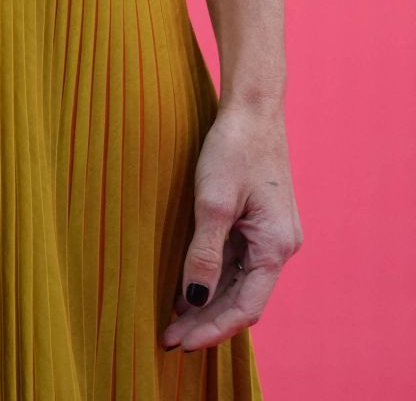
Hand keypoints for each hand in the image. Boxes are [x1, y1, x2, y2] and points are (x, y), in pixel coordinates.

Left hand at [162, 98, 302, 351]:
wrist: (252, 107)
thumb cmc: (234, 147)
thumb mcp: (212, 201)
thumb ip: (204, 254)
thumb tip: (191, 300)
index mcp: (276, 246)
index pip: (246, 307)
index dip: (213, 328)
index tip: (181, 342)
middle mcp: (279, 246)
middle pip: (243, 299)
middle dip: (207, 320)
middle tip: (169, 339)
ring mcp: (271, 234)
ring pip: (239, 282)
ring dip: (208, 302)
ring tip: (173, 321)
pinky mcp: (259, 221)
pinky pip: (236, 261)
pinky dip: (213, 277)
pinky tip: (186, 287)